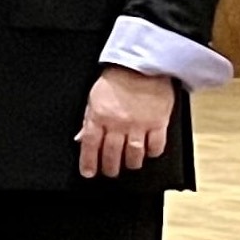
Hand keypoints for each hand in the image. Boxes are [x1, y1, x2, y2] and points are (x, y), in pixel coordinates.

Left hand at [77, 64, 176, 179]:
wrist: (143, 66)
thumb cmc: (117, 80)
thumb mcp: (94, 98)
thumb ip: (88, 120)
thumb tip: (80, 139)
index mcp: (99, 116)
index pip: (90, 145)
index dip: (88, 162)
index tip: (88, 173)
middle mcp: (118, 123)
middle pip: (112, 153)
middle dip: (110, 167)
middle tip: (110, 172)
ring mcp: (139, 124)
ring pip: (134, 154)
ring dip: (131, 163)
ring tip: (129, 165)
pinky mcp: (159, 122)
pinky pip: (156, 145)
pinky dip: (152, 152)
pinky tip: (148, 153)